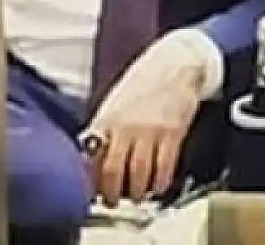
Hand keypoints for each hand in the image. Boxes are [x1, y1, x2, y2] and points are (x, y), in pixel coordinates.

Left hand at [87, 39, 203, 205]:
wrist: (175, 64)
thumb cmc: (144, 82)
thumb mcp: (114, 102)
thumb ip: (103, 128)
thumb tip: (90, 155)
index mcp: (107, 119)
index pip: (91, 157)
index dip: (89, 178)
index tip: (89, 191)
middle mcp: (126, 127)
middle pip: (112, 171)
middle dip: (110, 193)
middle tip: (112, 201)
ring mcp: (150, 131)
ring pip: (139, 174)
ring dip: (136, 192)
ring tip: (136, 196)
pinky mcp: (172, 133)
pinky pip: (165, 167)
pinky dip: (160, 183)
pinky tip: (157, 186)